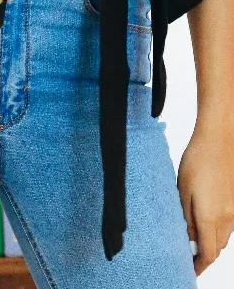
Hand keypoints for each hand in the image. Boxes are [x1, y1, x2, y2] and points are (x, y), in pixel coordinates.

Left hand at [177, 123, 233, 275]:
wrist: (220, 141)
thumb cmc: (197, 161)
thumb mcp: (183, 189)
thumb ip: (187, 217)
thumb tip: (189, 239)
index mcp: (211, 217)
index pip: (208, 253)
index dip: (199, 265)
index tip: (190, 270)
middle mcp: (228, 218)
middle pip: (217, 248)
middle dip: (204, 255)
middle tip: (189, 256)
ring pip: (224, 237)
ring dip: (211, 242)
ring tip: (194, 240)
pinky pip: (229, 224)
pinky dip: (218, 229)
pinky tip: (207, 221)